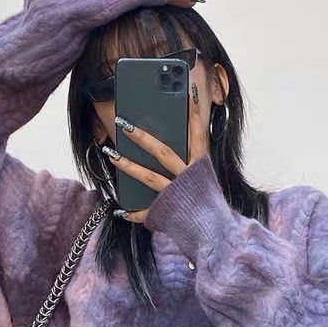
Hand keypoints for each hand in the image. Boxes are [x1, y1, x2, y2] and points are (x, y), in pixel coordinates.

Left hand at [102, 83, 209, 223]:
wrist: (215, 232)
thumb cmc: (211, 205)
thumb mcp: (206, 180)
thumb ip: (194, 163)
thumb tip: (181, 148)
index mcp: (200, 168)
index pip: (197, 136)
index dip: (194, 115)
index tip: (188, 94)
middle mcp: (187, 178)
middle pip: (163, 153)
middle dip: (143, 137)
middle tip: (124, 124)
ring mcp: (174, 194)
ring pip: (148, 177)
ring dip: (128, 165)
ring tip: (112, 154)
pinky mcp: (166, 212)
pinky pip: (146, 212)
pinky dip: (134, 213)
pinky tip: (121, 211)